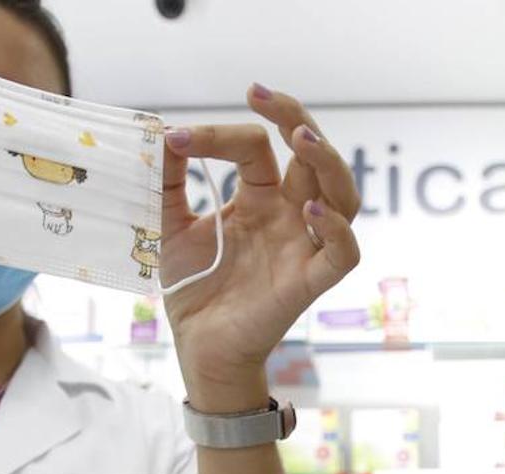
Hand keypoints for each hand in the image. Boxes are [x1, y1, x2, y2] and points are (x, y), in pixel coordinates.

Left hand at [160, 84, 360, 411]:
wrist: (198, 346)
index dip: (220, 136)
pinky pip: (343, 254)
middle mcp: (288, 216)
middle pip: (313, 156)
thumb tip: (162, 133)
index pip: (256, 148)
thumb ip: (168, 183)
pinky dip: (336, 230)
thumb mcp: (170, 227)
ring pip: (343, 194)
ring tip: (300, 138)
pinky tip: (311, 211)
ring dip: (327, 162)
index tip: (177, 138)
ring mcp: (302, 247)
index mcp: (260, 198)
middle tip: (262, 96)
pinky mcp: (308, 283)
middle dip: (295, 118)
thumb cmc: (193, 288)